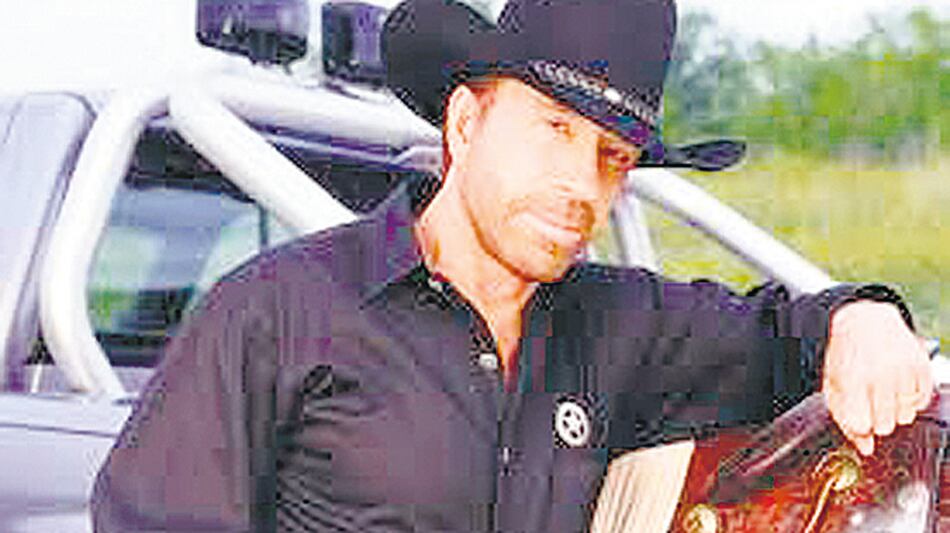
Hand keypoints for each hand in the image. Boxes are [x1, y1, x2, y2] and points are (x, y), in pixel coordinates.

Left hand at [821, 301, 933, 455]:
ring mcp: (904, 370)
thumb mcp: (833, 384)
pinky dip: (910, 400)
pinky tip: (896, 385)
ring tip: (881, 389)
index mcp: (851, 378)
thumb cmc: (846, 357)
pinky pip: (921, 403)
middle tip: (868, 399)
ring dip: (893, 410)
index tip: (857, 415)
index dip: (859, 425)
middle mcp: (880, 374)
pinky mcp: (922, 368)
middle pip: (885, 426)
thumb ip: (844, 418)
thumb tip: (866, 448)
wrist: (866, 322)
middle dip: (875, 418)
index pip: (861, 425)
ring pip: (905, 417)